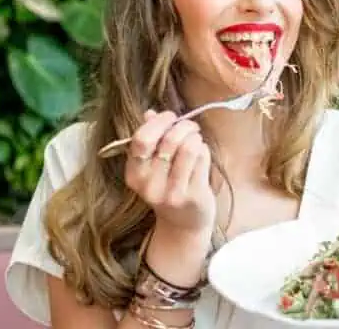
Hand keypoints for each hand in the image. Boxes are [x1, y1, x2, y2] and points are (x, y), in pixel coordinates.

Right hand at [124, 110, 216, 235]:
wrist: (183, 224)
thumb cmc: (168, 186)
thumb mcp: (153, 165)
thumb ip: (151, 139)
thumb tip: (150, 113)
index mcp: (134, 175)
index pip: (141, 140)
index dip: (159, 122)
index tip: (170, 116)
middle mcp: (149, 185)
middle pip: (169, 140)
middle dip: (184, 126)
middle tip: (191, 126)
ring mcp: (171, 192)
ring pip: (188, 148)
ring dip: (195, 138)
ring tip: (196, 140)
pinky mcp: (193, 195)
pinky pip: (202, 159)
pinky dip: (204, 151)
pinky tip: (201, 155)